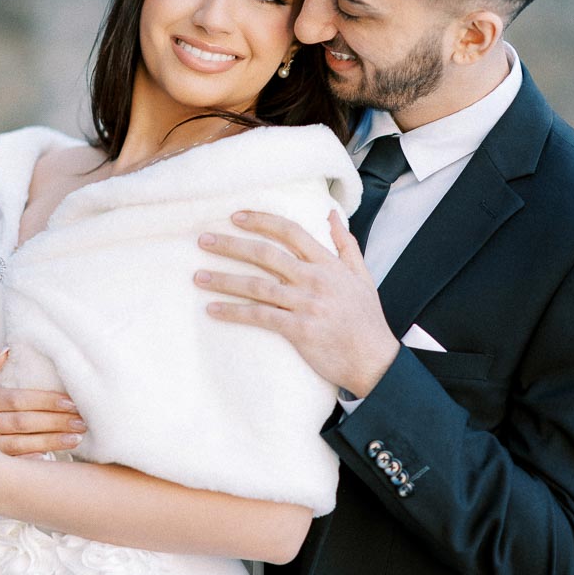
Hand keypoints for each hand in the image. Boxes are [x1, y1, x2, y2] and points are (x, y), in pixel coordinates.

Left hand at [194, 209, 399, 398]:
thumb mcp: (362, 276)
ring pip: (257, 285)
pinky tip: (213, 309)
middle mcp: (315, 279)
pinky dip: (234, 311)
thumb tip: (331, 215)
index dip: (261, 221)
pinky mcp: (298, 329)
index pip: (290, 232)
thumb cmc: (366, 319)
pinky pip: (259, 316)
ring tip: (198, 276)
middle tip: (204, 240)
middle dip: (231, 245)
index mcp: (328, 264)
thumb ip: (346, 244)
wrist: (374, 360)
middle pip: (266, 253)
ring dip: (224, 279)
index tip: (236, 216)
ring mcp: (306, 304)